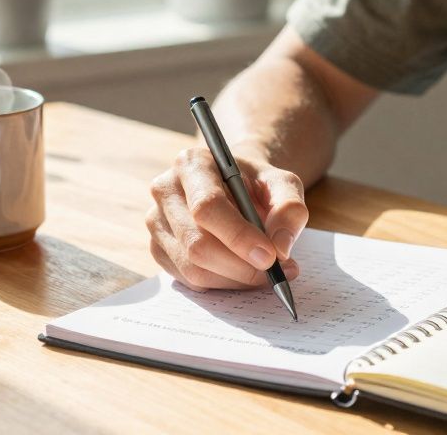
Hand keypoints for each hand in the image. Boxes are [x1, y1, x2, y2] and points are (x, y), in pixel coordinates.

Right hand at [146, 148, 306, 290]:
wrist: (237, 188)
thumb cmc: (257, 184)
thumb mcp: (283, 184)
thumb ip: (289, 208)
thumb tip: (280, 247)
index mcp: (192, 164)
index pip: (207, 206)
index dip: (238, 236)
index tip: (270, 257)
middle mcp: (166, 190)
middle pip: (196, 243)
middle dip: (240, 266)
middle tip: (275, 271)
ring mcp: (157, 221)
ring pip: (192, 267)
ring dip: (235, 279)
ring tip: (266, 271)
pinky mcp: (158, 248)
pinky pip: (190, 280)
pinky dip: (223, 283)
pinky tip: (243, 271)